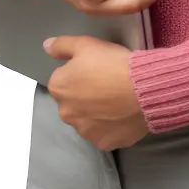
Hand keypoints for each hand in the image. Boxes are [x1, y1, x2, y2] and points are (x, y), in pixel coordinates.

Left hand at [44, 35, 149, 149]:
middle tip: (107, 84)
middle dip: (85, 96)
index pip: (63, 79)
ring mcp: (84, 131)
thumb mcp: (86, 44)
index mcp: (58, 88)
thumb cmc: (111, 63)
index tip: (96, 70)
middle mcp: (65, 113)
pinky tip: (123, 115)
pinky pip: (104, 133)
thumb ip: (62, 45)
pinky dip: (111, 126)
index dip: (80, 73)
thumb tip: (46, 47)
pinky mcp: (103, 143)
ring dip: (96, 113)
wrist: (142, 89)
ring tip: (117, 100)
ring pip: (87, 120)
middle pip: (73, 102)